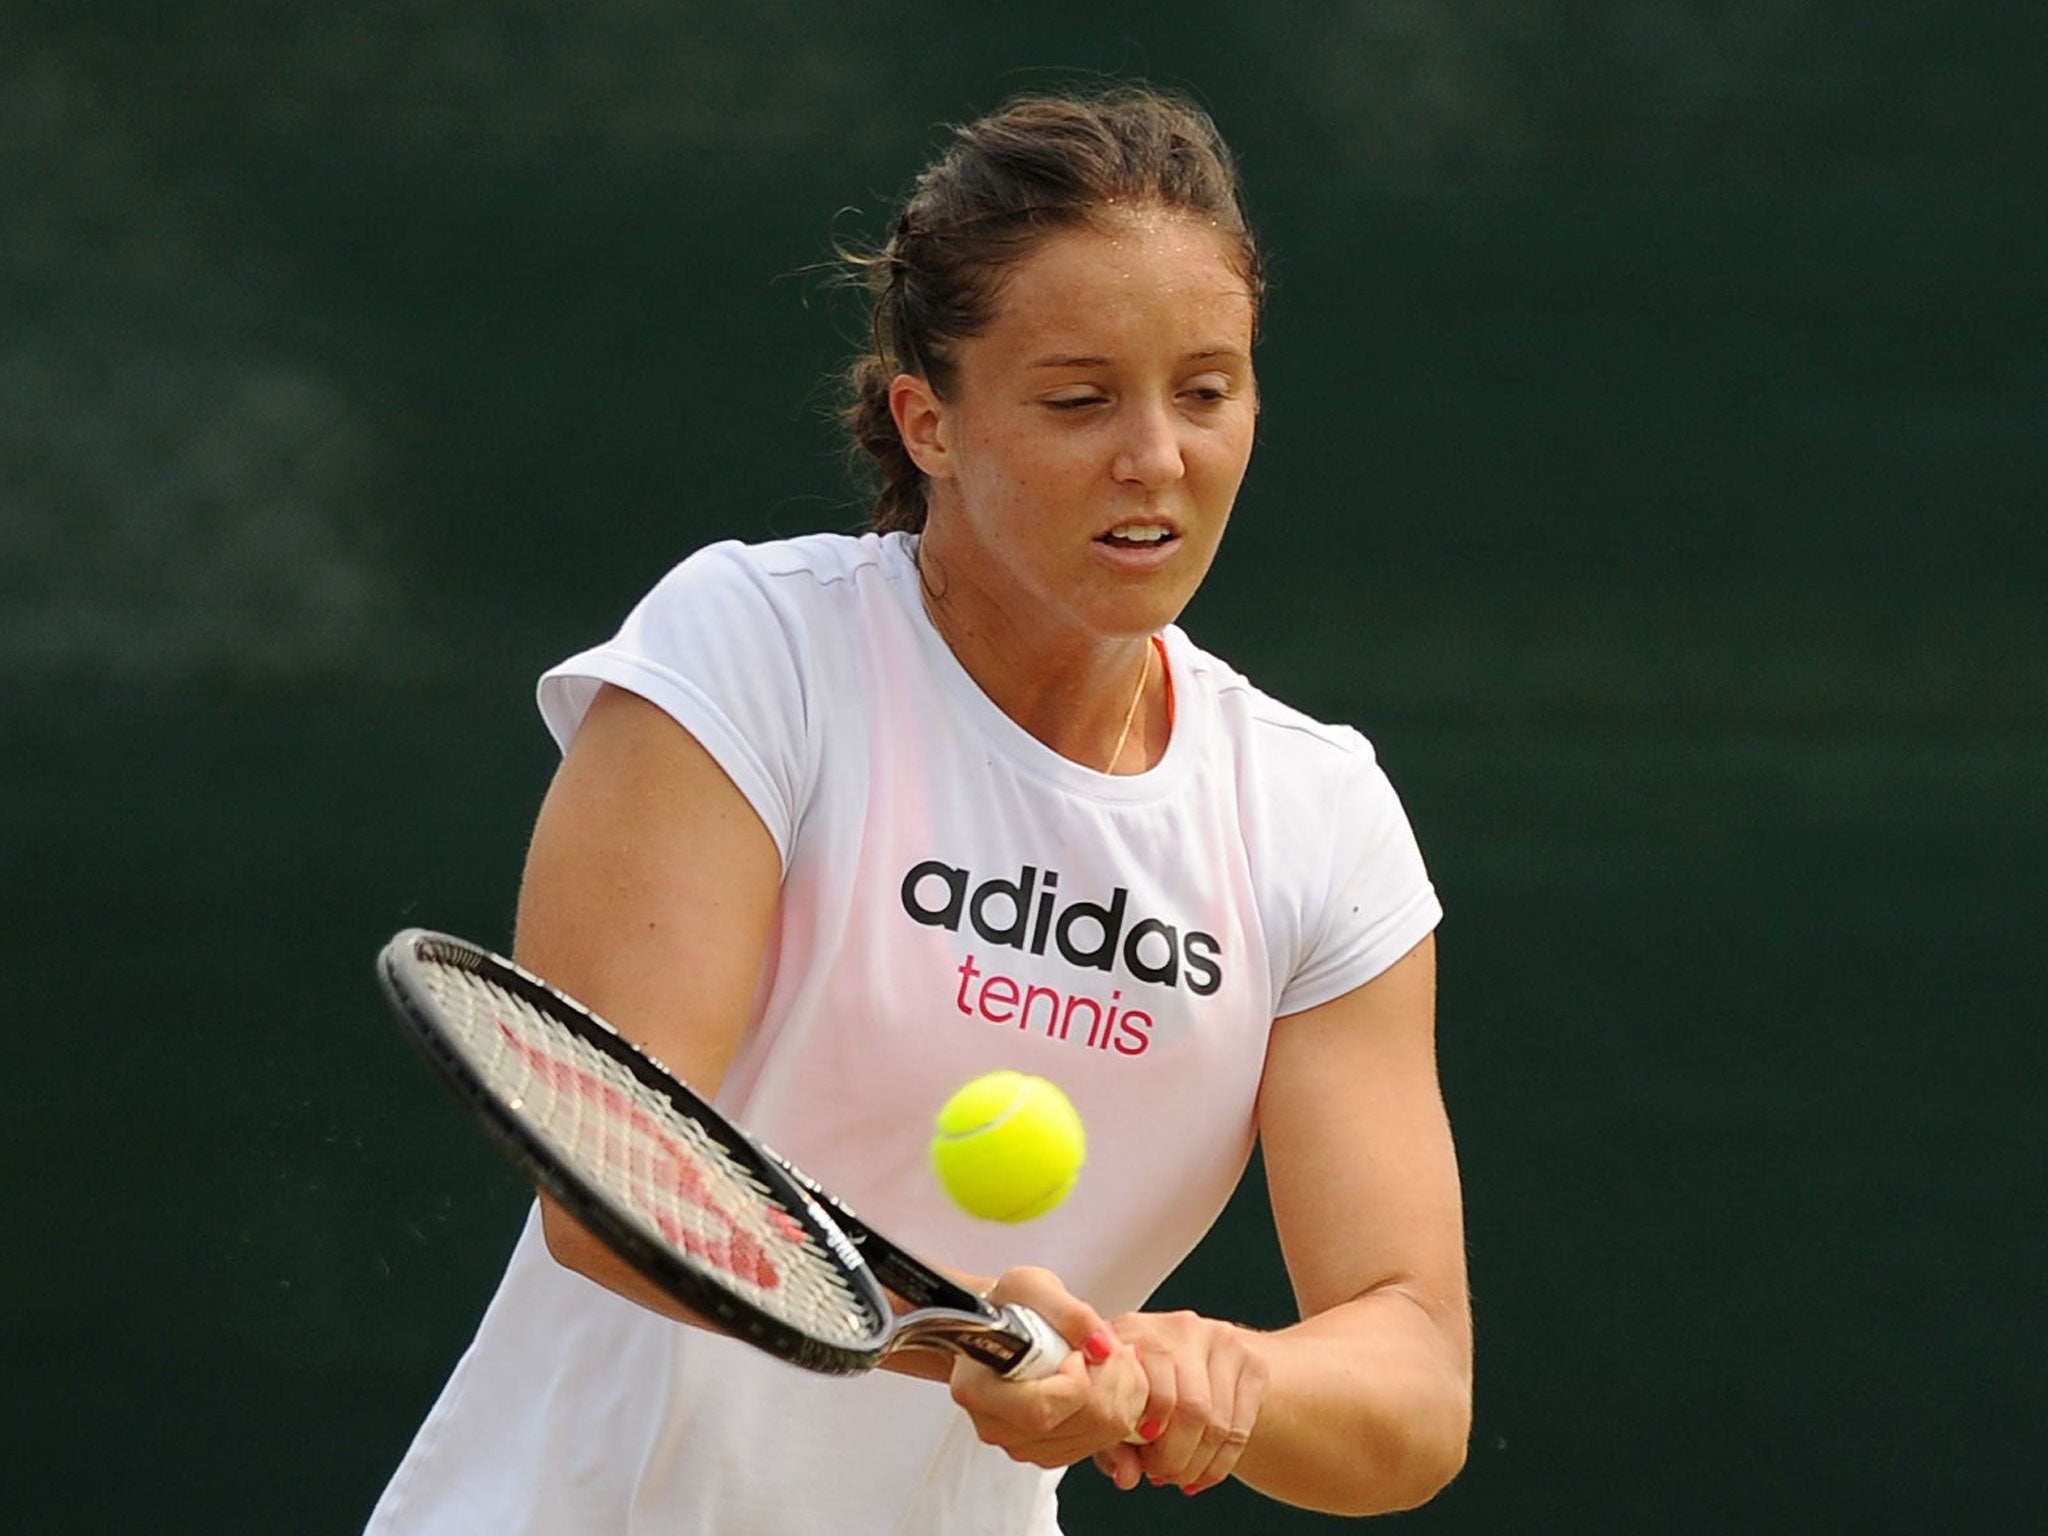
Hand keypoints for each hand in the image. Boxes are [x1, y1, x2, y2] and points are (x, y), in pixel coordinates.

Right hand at [947, 1266, 1147, 1468]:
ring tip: (1112, 1356)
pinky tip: (1111, 1378)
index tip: (1078, 1350)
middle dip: (1113, 1379)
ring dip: (1123, 1391)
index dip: (1076, 1381)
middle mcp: (998, 1426)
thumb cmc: (1008, 1306)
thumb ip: (1068, 1313)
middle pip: (1080, 1424)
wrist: (1001, 1327)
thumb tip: (1101, 1346)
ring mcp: (1023, 1444)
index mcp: (980, 1388)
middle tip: (1110, 1346)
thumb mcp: (1032, 1286)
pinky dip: (1120, 1407)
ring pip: (1100, 1436)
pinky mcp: (1048, 1451)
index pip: (1041, 1411)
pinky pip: (1103, 1441)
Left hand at [1092, 1309, 1266, 1495]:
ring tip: (1179, 1476)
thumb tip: (1126, 1478)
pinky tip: (1201, 1473)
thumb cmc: (1145, 1387)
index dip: (1141, 1428)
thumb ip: (1113, 1447)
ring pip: (1217, 1423)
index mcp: (1133, 1329)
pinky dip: (1219, 1464)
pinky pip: (1240, 1428)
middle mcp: (1178, 1327)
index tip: (1140, 1452)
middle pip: (1189, 1407)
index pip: (1146, 1384)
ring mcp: (1220, 1339)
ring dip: (1197, 1465)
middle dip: (1175, 1457)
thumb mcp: (1119, 1411)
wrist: (1201, 1359)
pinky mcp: (1252, 1362)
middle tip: (1162, 1474)